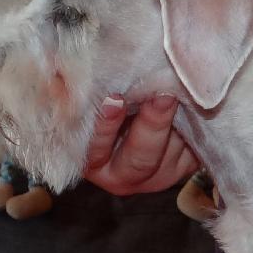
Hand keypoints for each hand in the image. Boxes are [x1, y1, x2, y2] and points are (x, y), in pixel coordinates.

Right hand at [83, 94, 199, 194]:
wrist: (143, 115)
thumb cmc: (107, 104)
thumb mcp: (91, 101)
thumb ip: (81, 93)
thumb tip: (57, 74)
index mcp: (93, 162)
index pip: (96, 149)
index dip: (106, 126)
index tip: (115, 99)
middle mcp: (125, 176)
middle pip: (142, 158)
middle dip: (152, 125)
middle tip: (162, 95)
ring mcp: (158, 177)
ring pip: (172, 152)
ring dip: (178, 121)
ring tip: (179, 89)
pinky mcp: (185, 170)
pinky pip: (193, 149)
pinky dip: (195, 125)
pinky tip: (194, 103)